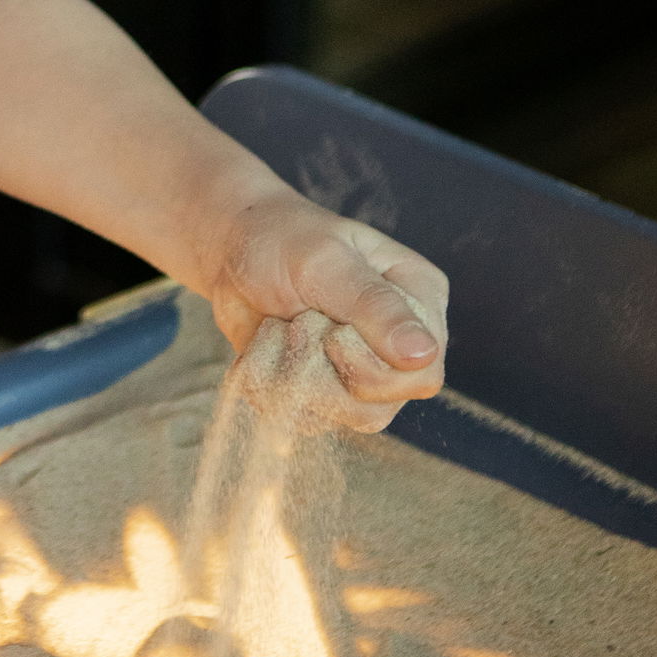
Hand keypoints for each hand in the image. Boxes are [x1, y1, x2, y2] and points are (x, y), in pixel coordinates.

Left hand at [202, 189, 448, 413]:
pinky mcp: (325, 391)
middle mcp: (399, 344)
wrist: (232, 250)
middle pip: (381, 407)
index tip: (332, 330)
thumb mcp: (325, 260)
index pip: (423, 372)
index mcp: (419, 300)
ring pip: (342, 417)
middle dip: (324, 368)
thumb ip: (373, 305)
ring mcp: (363, 373)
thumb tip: (422, 354)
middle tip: (299, 321)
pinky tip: (269, 345)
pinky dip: (272, 382)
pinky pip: (304, 417)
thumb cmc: (283, 239)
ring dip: (296, 375)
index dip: (372, 367)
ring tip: (284, 330)